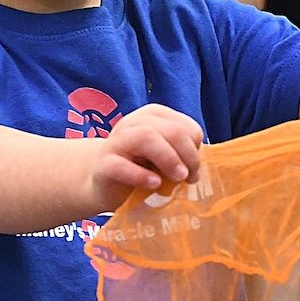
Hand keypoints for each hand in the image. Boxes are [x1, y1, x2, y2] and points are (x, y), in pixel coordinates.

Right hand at [87, 104, 202, 209]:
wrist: (105, 183)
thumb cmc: (141, 168)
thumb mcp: (166, 160)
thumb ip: (182, 159)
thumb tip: (195, 173)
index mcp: (155, 116)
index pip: (185, 126)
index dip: (195, 148)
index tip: (194, 170)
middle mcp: (135, 122)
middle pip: (172, 130)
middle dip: (188, 154)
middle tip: (189, 177)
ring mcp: (117, 140)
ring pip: (146, 137)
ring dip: (168, 159)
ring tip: (178, 178)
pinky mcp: (103, 163)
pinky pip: (121, 165)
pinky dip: (140, 175)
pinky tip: (154, 184)